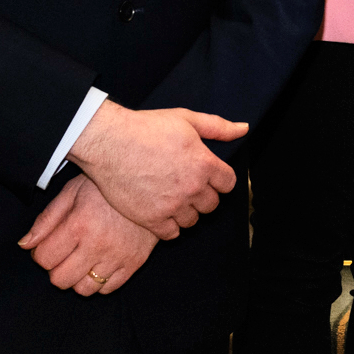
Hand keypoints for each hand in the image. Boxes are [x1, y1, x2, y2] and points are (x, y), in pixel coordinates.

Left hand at [20, 173, 157, 295]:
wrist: (150, 183)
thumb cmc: (106, 186)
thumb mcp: (72, 192)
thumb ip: (46, 219)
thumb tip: (25, 245)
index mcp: (79, 223)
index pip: (44, 258)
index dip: (40, 254)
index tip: (48, 245)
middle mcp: (98, 244)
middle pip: (61, 279)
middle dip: (57, 268)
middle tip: (65, 253)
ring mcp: (118, 255)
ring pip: (84, 289)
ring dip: (78, 277)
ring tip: (83, 259)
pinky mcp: (135, 262)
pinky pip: (108, 289)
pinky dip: (100, 281)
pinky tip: (100, 262)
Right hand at [68, 101, 242, 238]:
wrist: (109, 143)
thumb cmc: (147, 128)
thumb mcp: (187, 119)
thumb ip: (219, 127)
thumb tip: (244, 129)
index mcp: (205, 164)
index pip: (228, 184)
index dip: (220, 179)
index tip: (208, 176)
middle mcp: (192, 188)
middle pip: (212, 204)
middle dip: (204, 196)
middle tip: (188, 187)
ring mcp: (172, 206)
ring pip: (193, 221)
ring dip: (187, 212)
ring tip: (174, 199)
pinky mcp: (151, 219)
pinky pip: (172, 234)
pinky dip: (170, 227)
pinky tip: (163, 213)